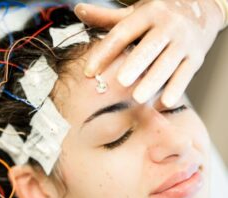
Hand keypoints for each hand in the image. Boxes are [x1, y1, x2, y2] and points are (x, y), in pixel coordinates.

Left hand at [74, 0, 223, 106]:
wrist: (203, 8)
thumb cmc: (160, 16)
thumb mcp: (136, 13)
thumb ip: (108, 17)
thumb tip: (79, 11)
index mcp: (148, 13)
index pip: (122, 33)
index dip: (104, 52)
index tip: (89, 72)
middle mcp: (168, 25)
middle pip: (148, 47)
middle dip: (135, 64)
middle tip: (121, 81)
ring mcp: (184, 42)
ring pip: (167, 63)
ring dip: (153, 81)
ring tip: (139, 98)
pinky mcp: (197, 57)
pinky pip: (185, 75)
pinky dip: (175, 90)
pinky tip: (163, 104)